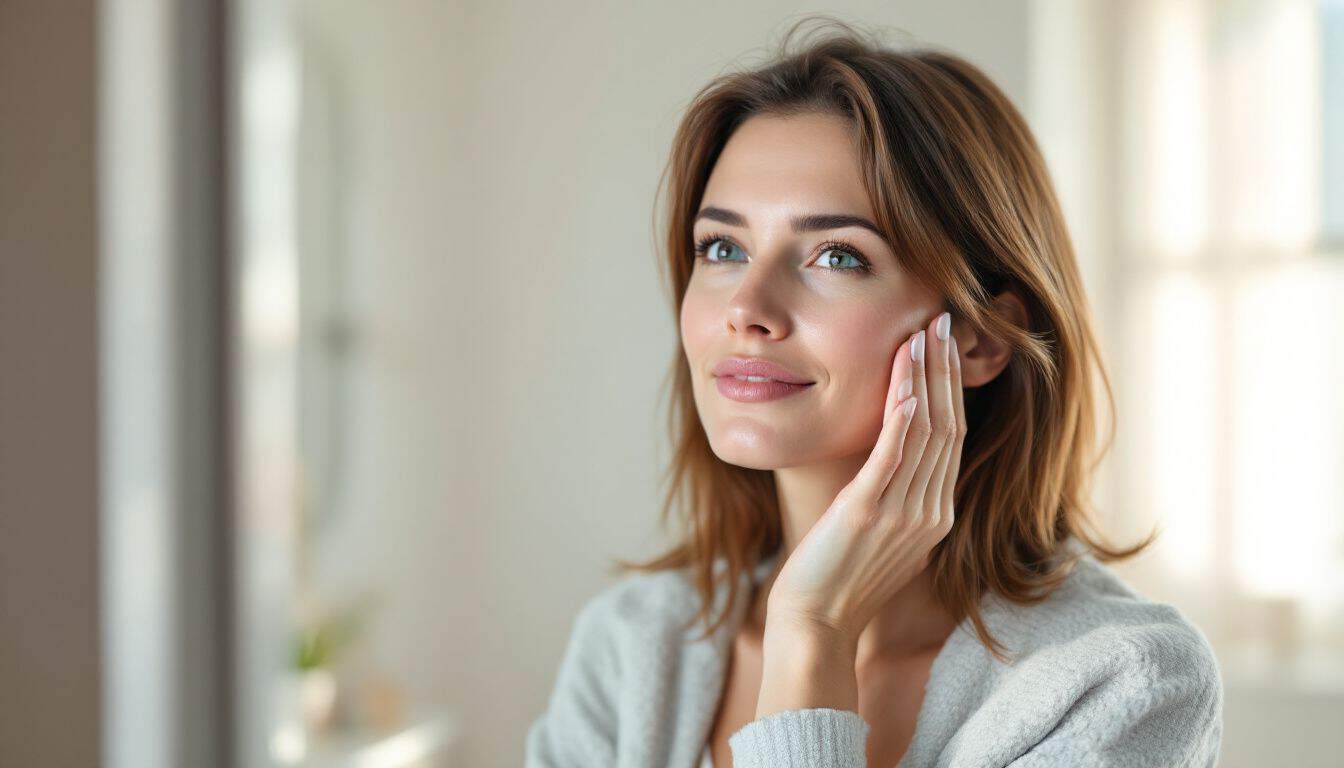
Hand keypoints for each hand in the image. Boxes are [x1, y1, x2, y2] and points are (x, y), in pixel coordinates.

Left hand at [764, 310, 966, 646]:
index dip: (952, 388)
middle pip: (949, 425)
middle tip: (943, 321)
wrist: (816, 624)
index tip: (945, 345)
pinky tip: (904, 374)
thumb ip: (893, 494)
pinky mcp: (870, 511)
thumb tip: (887, 453)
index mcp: (937, 516)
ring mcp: (906, 513)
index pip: (954, 437)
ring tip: (922, 332)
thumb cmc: (835, 577)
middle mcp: (931, 512)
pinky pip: (896, 450)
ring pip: (927, 430)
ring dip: (926, 376)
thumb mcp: (878, 532)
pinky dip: (904, 408)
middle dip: (947, 369)